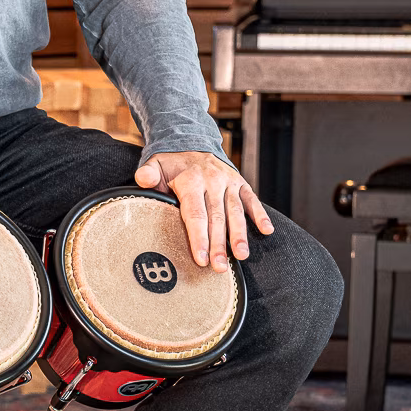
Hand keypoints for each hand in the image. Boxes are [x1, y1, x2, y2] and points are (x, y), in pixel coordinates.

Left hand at [134, 150, 273, 269]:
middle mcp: (212, 181)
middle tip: (219, 268)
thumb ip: (148, 174)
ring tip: (242, 256)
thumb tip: (143, 179)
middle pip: (216, 218)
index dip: (198, 237)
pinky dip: (260, 214)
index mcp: (190, 180)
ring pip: (235, 212)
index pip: (195, 213)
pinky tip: (267, 231)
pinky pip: (251, 200)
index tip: (200, 259)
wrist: (191, 143)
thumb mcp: (155, 164)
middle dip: (219, 244)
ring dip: (239, 235)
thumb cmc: (170, 164)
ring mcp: (228, 182)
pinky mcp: (240, 183)